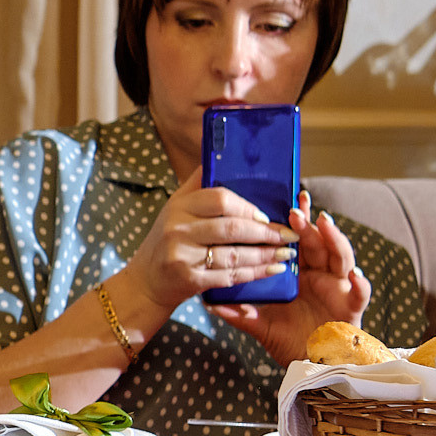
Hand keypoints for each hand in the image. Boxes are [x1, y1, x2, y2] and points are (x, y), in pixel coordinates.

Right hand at [124, 170, 300, 310]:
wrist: (146, 281)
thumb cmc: (166, 240)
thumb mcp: (175, 207)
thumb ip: (198, 185)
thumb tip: (219, 154)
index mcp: (179, 207)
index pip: (220, 199)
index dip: (248, 207)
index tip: (267, 216)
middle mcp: (179, 230)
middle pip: (232, 228)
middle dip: (266, 233)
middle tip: (289, 236)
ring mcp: (183, 256)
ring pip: (234, 255)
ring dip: (265, 255)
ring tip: (286, 253)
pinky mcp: (190, 280)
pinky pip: (230, 276)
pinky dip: (254, 274)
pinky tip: (271, 270)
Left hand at [210, 193, 371, 366]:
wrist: (311, 365)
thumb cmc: (288, 340)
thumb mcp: (259, 324)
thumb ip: (240, 313)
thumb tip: (209, 303)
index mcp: (300, 274)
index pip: (297, 243)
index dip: (293, 224)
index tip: (283, 204)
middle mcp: (321, 276)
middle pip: (319, 243)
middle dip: (309, 224)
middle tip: (296, 207)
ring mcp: (339, 288)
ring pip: (342, 257)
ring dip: (335, 239)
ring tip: (323, 223)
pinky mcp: (352, 307)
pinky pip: (360, 293)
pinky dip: (360, 283)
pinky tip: (354, 274)